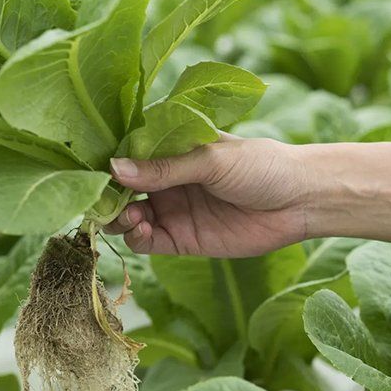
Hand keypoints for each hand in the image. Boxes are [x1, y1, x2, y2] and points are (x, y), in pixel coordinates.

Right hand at [104, 137, 310, 256]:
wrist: (300, 200)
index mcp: (171, 148)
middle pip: (122, 188)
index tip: (90, 168)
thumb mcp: (210, 158)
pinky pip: (147, 242)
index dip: (107, 160)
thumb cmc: (260, 164)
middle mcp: (165, 178)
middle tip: (103, 199)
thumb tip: (115, 169)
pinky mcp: (182, 239)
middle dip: (108, 194)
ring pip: (129, 216)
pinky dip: (136, 237)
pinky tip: (141, 228)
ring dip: (120, 216)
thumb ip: (164, 168)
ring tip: (131, 214)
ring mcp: (172, 209)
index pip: (128, 153)